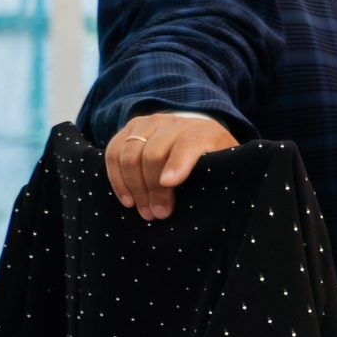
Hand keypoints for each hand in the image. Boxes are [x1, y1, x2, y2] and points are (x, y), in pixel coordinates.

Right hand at [105, 113, 238, 219]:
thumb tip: (201, 199)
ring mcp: (151, 123)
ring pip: (131, 154)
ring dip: (134, 187)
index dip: (177, 163)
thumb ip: (217, 176)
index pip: (188, 143)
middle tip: (158, 213)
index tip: (170, 184)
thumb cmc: (210, 163)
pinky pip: (113, 153)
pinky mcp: (131, 128)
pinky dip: (117, 179)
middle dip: (153, 188)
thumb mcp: (222, 169)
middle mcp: (177, 122)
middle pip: (154, 153)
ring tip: (144, 210)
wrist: (198, 139)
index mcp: (206, 132)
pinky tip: (128, 199)